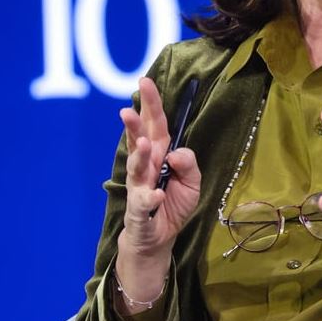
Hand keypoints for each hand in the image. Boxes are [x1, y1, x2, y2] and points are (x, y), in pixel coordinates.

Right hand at [114, 77, 201, 304]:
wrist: (158, 239)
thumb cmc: (172, 204)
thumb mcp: (192, 182)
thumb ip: (189, 163)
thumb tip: (175, 152)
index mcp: (159, 154)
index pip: (157, 124)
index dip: (151, 104)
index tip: (145, 81)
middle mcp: (145, 166)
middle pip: (140, 140)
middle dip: (135, 124)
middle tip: (129, 109)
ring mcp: (139, 187)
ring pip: (137, 168)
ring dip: (140, 155)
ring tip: (144, 143)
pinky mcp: (139, 210)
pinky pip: (143, 203)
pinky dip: (149, 198)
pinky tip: (156, 194)